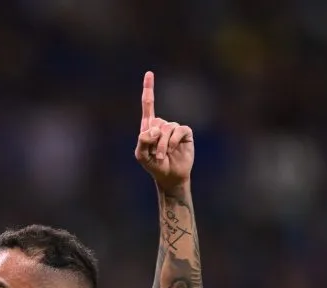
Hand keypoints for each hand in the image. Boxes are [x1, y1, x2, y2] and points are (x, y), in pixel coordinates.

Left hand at [134, 71, 193, 190]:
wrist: (169, 176)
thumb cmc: (153, 165)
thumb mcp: (141, 155)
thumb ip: (142, 141)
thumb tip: (152, 129)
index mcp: (149, 126)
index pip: (148, 104)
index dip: (149, 89)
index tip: (149, 73)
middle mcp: (162, 124)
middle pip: (156, 124)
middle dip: (154, 141)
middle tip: (155, 155)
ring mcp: (174, 128)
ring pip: (167, 129)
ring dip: (163, 145)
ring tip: (162, 156)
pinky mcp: (185, 133)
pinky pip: (179, 130)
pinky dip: (173, 141)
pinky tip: (173, 150)